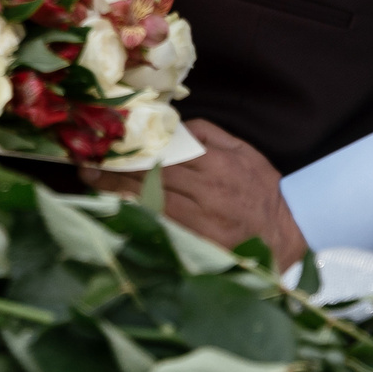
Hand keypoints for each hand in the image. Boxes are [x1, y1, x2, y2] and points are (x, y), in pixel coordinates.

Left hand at [82, 118, 305, 265]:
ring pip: (150, 205)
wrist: (288, 228)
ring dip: (117, 195)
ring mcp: (202, 223)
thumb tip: (168, 125)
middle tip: (85, 165)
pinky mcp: (200, 246)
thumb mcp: (239, 147)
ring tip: (92, 184)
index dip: (129, 151)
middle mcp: (206, 194)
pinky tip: (115, 210)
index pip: (161, 154)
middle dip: (113, 173)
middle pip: (150, 179)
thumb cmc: (260, 185)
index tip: (103, 146)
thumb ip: (203, 132)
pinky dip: (136, 219)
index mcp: (214, 164)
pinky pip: (161, 229)